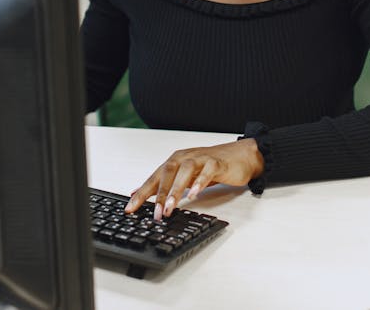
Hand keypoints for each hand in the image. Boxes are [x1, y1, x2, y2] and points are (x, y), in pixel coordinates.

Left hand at [124, 139, 263, 218]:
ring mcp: (201, 158)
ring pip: (185, 171)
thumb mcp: (184, 176)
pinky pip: (207, 171)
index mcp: (175, 161)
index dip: (141, 193)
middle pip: (167, 172)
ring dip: (176, 190)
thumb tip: (139, 193)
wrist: (239, 156)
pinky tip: (194, 194)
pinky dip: (200, 182)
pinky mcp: (217, 163)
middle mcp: (185, 157)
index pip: (154, 177)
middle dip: (159, 194)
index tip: (130, 208)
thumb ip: (163, 184)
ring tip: (170, 207)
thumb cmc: (210, 166)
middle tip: (155, 213)